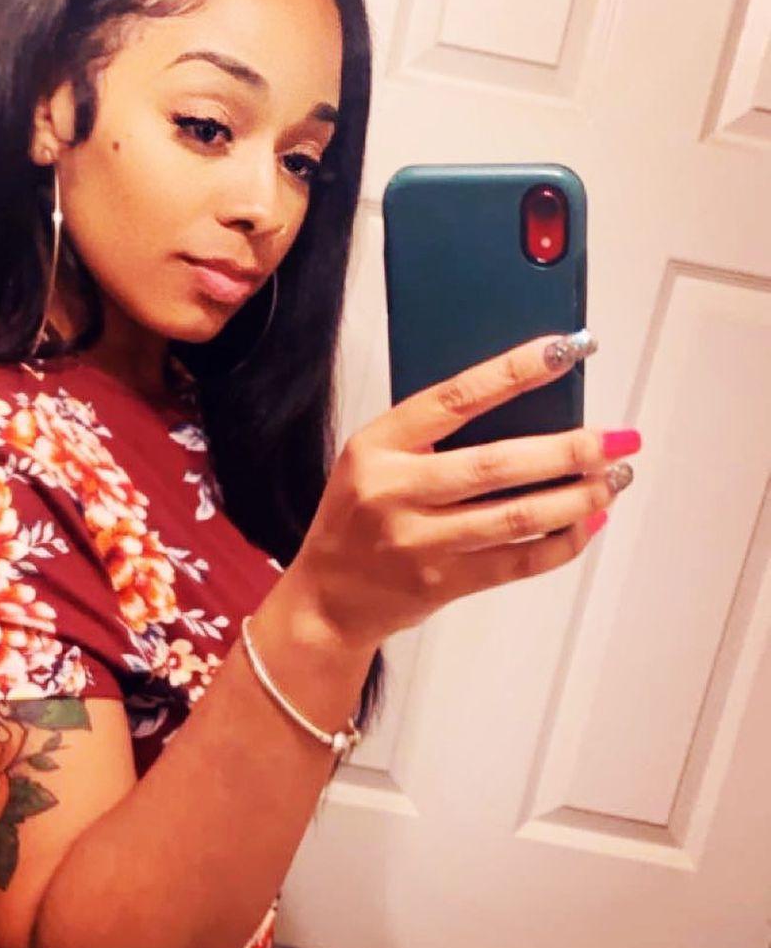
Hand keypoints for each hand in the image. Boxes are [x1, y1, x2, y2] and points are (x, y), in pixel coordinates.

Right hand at [289, 331, 640, 649]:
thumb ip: (431, 435)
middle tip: (619, 439)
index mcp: (378, 445)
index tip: (566, 350)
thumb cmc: (360, 515)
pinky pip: (518, 562)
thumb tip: (527, 405)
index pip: (455, 398)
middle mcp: (395, 491)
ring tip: (615, 479)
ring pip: (517, 516)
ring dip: (578, 497)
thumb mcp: (374, 458)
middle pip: (497, 464)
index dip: (514, 372)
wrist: (329, 597)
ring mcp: (419, 543)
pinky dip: (563, 542)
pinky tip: (589, 523)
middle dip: (569, 450)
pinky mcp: (443, 584)